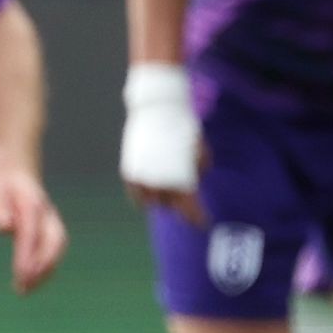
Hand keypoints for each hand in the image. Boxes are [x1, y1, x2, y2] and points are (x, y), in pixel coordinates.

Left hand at [0, 168, 68, 294]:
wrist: (13, 176)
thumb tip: (4, 227)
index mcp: (31, 204)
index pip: (31, 233)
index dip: (27, 255)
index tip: (20, 275)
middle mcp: (46, 214)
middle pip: (53, 242)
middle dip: (43, 266)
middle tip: (24, 288)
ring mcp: (51, 222)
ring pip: (56, 249)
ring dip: (45, 272)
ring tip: (24, 291)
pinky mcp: (50, 231)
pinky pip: (52, 251)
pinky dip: (44, 269)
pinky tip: (27, 284)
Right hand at [120, 62, 205, 224]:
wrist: (157, 109)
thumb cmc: (182, 127)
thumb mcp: (200, 148)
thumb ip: (199, 167)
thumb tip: (195, 178)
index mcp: (180, 180)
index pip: (190, 209)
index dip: (197, 218)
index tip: (203, 223)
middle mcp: (160, 184)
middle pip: (171, 206)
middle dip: (179, 203)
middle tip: (184, 194)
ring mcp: (143, 180)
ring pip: (153, 203)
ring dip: (161, 199)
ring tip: (166, 186)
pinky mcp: (130, 174)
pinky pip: (136, 198)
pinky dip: (143, 197)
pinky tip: (150, 190)